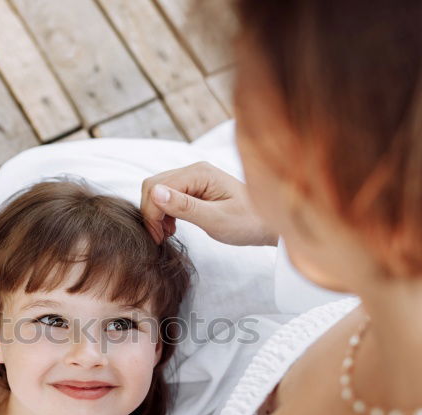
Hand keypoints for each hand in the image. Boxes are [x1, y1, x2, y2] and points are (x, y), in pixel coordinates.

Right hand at [140, 161, 272, 245]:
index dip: (152, 213)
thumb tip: (155, 193)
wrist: (269, 223)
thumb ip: (185, 207)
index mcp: (199, 173)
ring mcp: (194, 178)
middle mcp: (194, 170)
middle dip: (151, 213)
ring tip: (167, 234)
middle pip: (153, 185)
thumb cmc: (248, 222)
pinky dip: (164, 212)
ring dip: (157, 213)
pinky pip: (169, 195)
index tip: (158, 238)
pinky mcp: (195, 188)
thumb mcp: (216, 219)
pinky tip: (173, 227)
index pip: (156, 187)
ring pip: (159, 190)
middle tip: (160, 238)